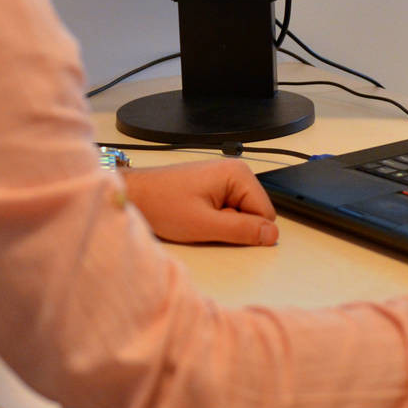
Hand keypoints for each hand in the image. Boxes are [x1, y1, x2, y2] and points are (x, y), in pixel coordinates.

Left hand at [121, 160, 278, 245]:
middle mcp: (235, 171)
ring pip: (241, 214)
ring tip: (196, 217)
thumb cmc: (162, 204)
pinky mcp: (214, 187)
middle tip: (205, 221)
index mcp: (238, 174)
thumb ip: (242, 230)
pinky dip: (213, 218)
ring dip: (222, 223)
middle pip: (255, 213)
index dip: (246, 229)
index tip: (219, 226)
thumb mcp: (205, 224)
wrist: (135, 195)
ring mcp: (224, 178)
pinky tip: (194, 214)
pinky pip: (227, 210)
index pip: (267, 214)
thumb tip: (272, 235)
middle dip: (234, 225)